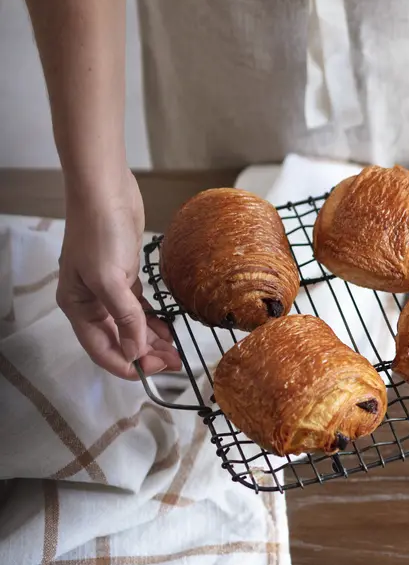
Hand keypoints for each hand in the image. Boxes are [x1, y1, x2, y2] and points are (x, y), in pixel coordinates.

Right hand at [56, 170, 180, 379]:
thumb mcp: (110, 280)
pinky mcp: (124, 275)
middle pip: (118, 340)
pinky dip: (151, 321)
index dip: (127, 365)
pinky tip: (168, 330)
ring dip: (151, 341)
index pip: (101, 349)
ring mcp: (107, 289)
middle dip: (144, 355)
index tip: (155, 373)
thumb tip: (135, 353)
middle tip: (174, 364)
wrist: (105, 192)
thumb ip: (124, 318)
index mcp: (78, 306)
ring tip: (176, 352)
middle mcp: (90, 302)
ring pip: (130, 326)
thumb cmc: (100, 232)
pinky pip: (137, 309)